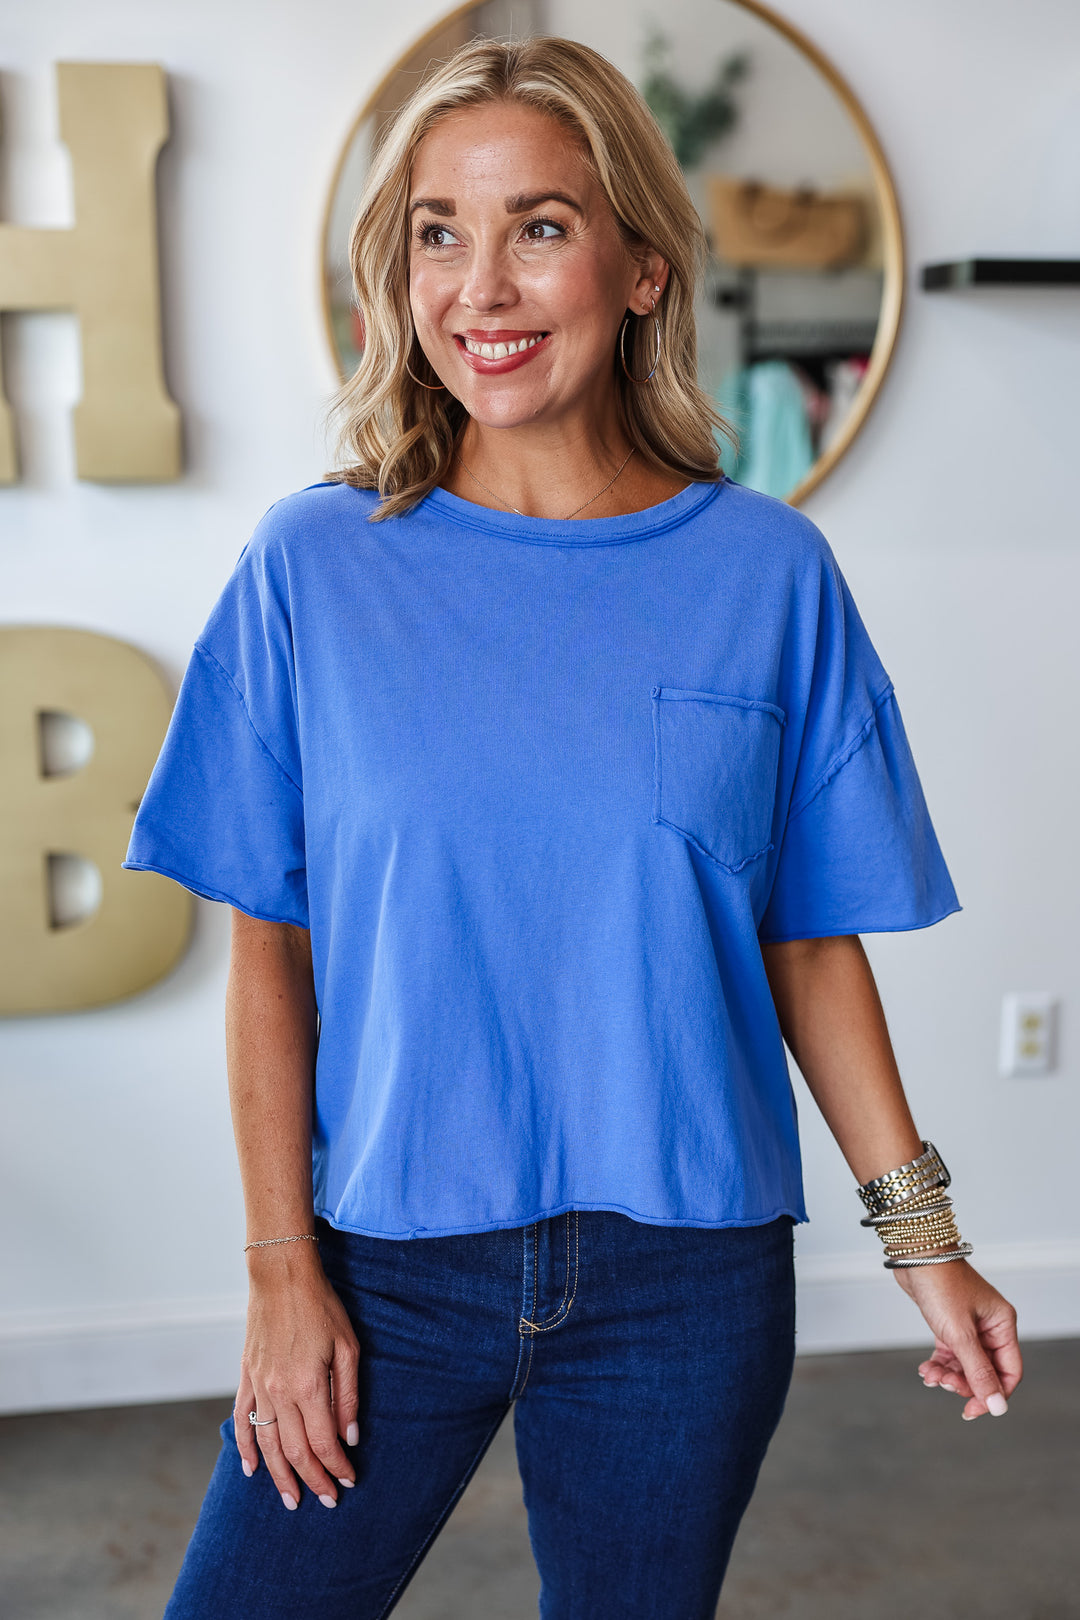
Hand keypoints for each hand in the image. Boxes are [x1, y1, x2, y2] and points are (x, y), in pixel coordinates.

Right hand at [233, 1247, 360, 1509]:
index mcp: (309, 1386)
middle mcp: (280, 1393)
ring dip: (280, 1476)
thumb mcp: (348, 1347)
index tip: (348, 1480)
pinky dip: (245, 1448)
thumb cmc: (321, 1307)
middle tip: (328, 1500)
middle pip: (295, 1451)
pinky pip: (242, 1420)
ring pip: (267, 1444)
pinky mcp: (246, 1377)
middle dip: (313, 1479)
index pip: (323, 1442)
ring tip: (292, 1499)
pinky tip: (251, 1469)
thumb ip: (348, 1395)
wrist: (281, 1277)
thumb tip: (351, 1437)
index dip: (336, 1466)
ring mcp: (259, 1387)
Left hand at [893, 1258, 1021, 1419]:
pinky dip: (939, 1364)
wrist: (913, 1255)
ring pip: (965, 1364)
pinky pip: (950, 1354)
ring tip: (930, 1375)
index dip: (993, 1394)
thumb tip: (997, 1405)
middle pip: (985, 1371)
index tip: (971, 1409)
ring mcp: (969, 1325)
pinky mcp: (950, 1324)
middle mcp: (990, 1326)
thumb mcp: (960, 1333)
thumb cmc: (940, 1284)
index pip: (1009, 1372)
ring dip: (948, 1375)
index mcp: (1002, 1325)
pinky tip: (926, 1369)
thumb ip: (978, 1371)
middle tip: (943, 1384)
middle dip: (964, 1383)